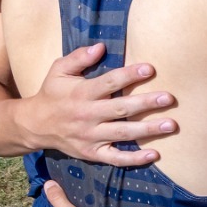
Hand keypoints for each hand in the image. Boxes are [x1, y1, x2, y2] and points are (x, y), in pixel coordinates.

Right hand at [17, 42, 178, 164]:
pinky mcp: (92, 153)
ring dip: (148, 130)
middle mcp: (88, 115)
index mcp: (81, 93)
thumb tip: (100, 47)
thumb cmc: (52, 93)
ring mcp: (91, 136)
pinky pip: (115, 158)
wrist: (34, 125)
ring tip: (171, 125)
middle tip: (169, 98)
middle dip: (146, 103)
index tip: (150, 69)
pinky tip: (154, 155)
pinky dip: (134, 159)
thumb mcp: (59, 70)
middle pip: (121, 109)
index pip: (109, 82)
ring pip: (123, 133)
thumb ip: (79, 58)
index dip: (129, 75)